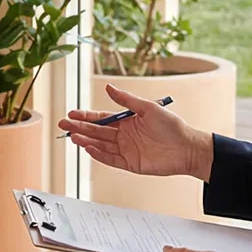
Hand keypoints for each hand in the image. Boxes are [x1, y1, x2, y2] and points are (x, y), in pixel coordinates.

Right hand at [59, 84, 214, 179]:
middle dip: (79, 128)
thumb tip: (108, 87)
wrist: (187, 148)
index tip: (72, 114)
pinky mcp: (130, 164)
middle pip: (96, 132)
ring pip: (100, 145)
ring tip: (73, 137)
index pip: (101, 118)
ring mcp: (126, 150)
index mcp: (126, 121)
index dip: (86, 116)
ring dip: (86, 141)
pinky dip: (99, 155)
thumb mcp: (148, 108)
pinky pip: (110, 159)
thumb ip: (126, 100)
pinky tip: (88, 149)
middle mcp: (124, 136)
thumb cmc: (172, 126)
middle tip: (63, 125)